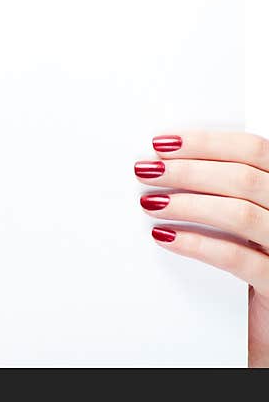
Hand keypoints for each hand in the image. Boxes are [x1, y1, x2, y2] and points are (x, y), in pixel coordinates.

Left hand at [134, 130, 268, 366]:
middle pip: (244, 177)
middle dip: (187, 169)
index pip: (253, 150)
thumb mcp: (245, 217)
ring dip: (187, 204)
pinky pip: (236, 259)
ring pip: (240, 214)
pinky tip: (165, 236)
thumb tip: (166, 162)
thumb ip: (225, 189)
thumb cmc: (254, 258)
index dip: (206, 142)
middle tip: (146, 170)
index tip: (162, 143)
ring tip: (150, 202)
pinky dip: (196, 244)